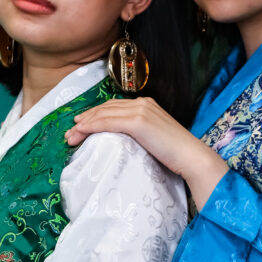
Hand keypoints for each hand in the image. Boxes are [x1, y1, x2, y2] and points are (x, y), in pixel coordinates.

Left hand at [65, 97, 227, 209]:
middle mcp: (142, 103)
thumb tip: (122, 143)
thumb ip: (139, 135)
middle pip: (105, 108)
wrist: (191, 157)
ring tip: (71, 137)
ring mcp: (141, 110)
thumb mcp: (154, 139)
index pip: (114, 106)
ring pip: (103, 114)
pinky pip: (108, 122)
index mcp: (146, 105)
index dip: (94, 115)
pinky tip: (81, 132)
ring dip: (84, 125)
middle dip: (85, 119)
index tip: (80, 126)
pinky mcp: (139, 122)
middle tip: (70, 133)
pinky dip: (92, 126)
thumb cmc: (176, 155)